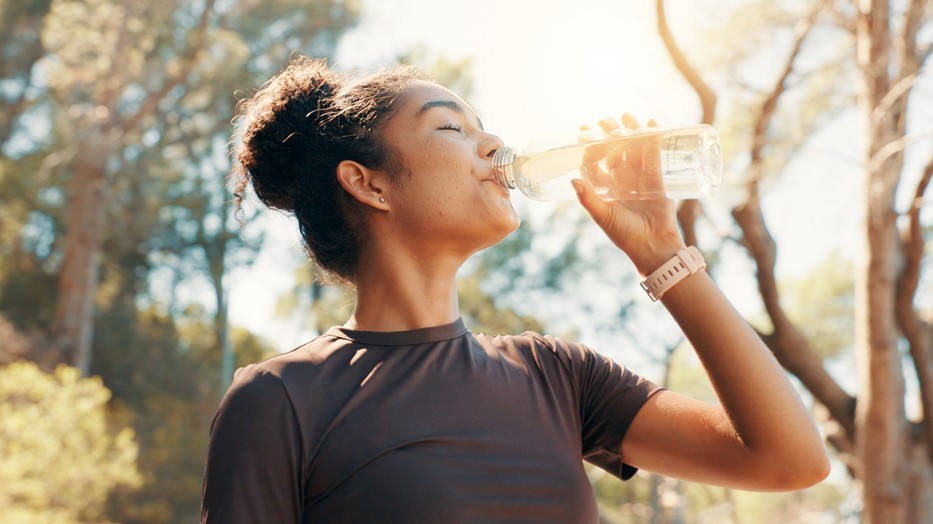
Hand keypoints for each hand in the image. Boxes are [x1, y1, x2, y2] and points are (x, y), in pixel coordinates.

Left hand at [571, 113, 685, 273]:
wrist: (654, 246)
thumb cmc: (625, 235)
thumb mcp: (603, 216)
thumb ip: (589, 199)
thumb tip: (573, 179)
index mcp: (605, 190)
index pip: (594, 163)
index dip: (588, 147)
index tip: (583, 131)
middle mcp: (621, 182)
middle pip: (614, 152)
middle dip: (609, 135)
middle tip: (604, 120)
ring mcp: (640, 179)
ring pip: (634, 150)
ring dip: (630, 132)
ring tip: (626, 115)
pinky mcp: (658, 180)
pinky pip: (655, 156)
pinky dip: (654, 139)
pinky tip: (650, 123)